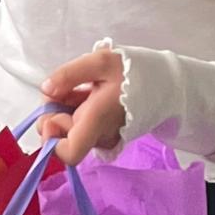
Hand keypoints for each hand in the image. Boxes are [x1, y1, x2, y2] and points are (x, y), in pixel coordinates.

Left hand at [37, 49, 126, 165]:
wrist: (169, 83)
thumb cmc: (137, 72)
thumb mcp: (100, 61)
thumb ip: (69, 75)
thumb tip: (46, 90)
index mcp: (98, 121)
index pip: (69, 153)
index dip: (51, 138)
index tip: (51, 114)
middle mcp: (101, 135)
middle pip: (62, 137)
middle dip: (54, 112)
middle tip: (64, 88)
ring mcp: (106, 136)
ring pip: (71, 130)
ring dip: (65, 109)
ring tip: (80, 87)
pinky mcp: (108, 133)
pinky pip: (82, 127)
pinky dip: (76, 111)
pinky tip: (87, 94)